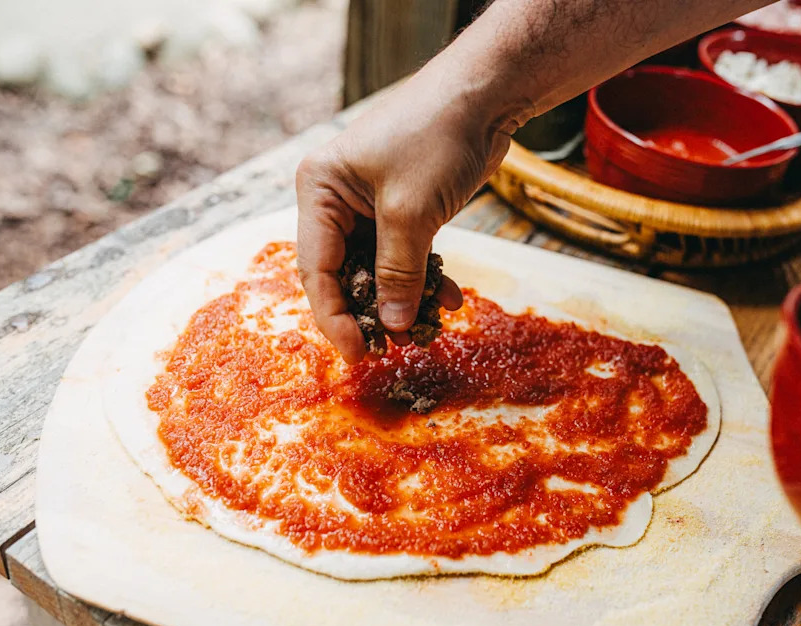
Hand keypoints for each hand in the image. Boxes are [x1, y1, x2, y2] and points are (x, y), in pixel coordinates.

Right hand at [296, 68, 517, 363]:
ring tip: (427, 329)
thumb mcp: (409, 212)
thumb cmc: (434, 139)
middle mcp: (338, 201)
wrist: (484, 97)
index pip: (316, 269)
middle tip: (393, 347)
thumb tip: (393, 324)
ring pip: (379, 271)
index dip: (334, 316)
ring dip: (403, 300)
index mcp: (320, 192)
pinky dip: (426, 279)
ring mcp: (372, 207)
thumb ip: (398, 273)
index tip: (359, 353)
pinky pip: (407, 257)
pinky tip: (450, 299)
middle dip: (371, 312)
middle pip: (345, 274)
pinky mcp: (405, 211)